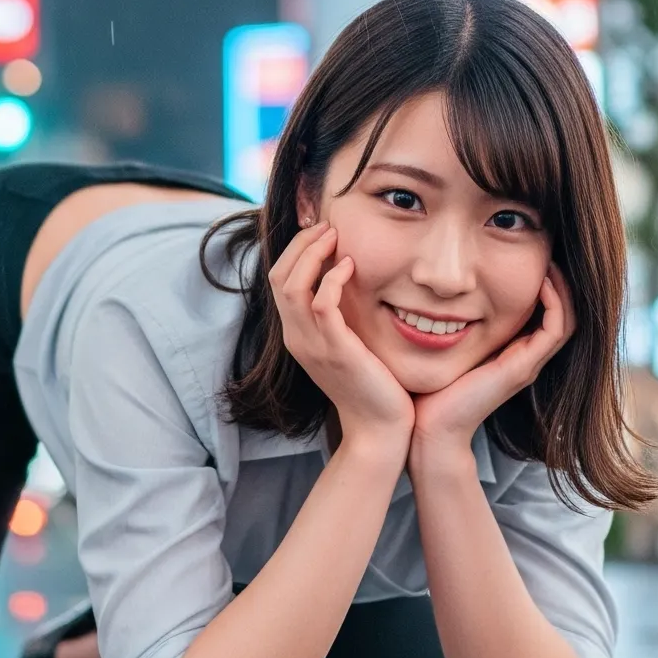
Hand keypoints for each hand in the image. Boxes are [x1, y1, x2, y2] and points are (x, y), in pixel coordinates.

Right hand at [269, 223, 414, 456]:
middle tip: (327, 227)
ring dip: (312, 254)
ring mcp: (312, 345)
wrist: (379, 430)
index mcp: (296, 335)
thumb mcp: (346, 345)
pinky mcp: (336, 350)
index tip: (320, 232)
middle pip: (278, 276)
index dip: (294, 250)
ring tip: (334, 237)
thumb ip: (340, 317)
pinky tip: (350, 267)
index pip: (278, 280)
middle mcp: (296, 338)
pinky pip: (322, 304)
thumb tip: (347, 282)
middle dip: (300, 244)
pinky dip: (332, 279)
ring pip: (292, 285)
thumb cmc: (371, 386)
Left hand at [408, 268, 574, 480]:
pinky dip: (554, 303)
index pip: (545, 311)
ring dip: (562, 288)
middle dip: (560, 280)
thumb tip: (431, 287)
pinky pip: (555, 330)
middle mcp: (524, 358)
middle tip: (550, 250)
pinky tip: (542, 281)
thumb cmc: (428, 388)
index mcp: (510, 352)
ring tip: (551, 261)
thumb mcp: (443, 344)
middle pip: (563, 313)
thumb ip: (447, 321)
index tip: (534, 253)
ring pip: (566, 319)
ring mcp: (526, 364)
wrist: (427, 428)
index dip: (547, 282)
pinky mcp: (522, 369)